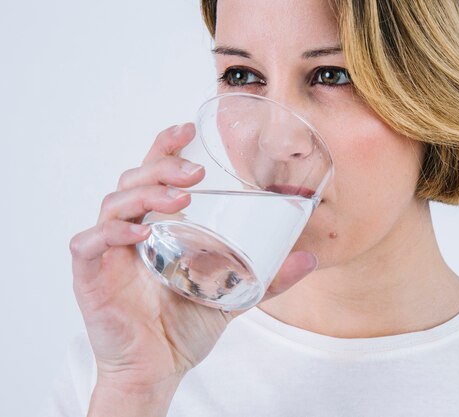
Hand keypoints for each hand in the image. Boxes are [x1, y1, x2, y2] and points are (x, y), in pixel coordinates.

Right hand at [69, 123, 317, 415]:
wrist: (158, 367)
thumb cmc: (185, 325)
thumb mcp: (233, 294)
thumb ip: (268, 277)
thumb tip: (308, 258)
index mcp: (157, 228)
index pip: (153, 175)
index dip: (164, 147)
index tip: (188, 129)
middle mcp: (129, 232)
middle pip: (133, 180)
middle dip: (163, 167)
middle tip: (196, 172)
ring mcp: (108, 253)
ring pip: (113, 203)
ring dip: (146, 193)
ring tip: (181, 198)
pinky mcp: (90, 277)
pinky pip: (89, 243)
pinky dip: (112, 232)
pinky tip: (143, 232)